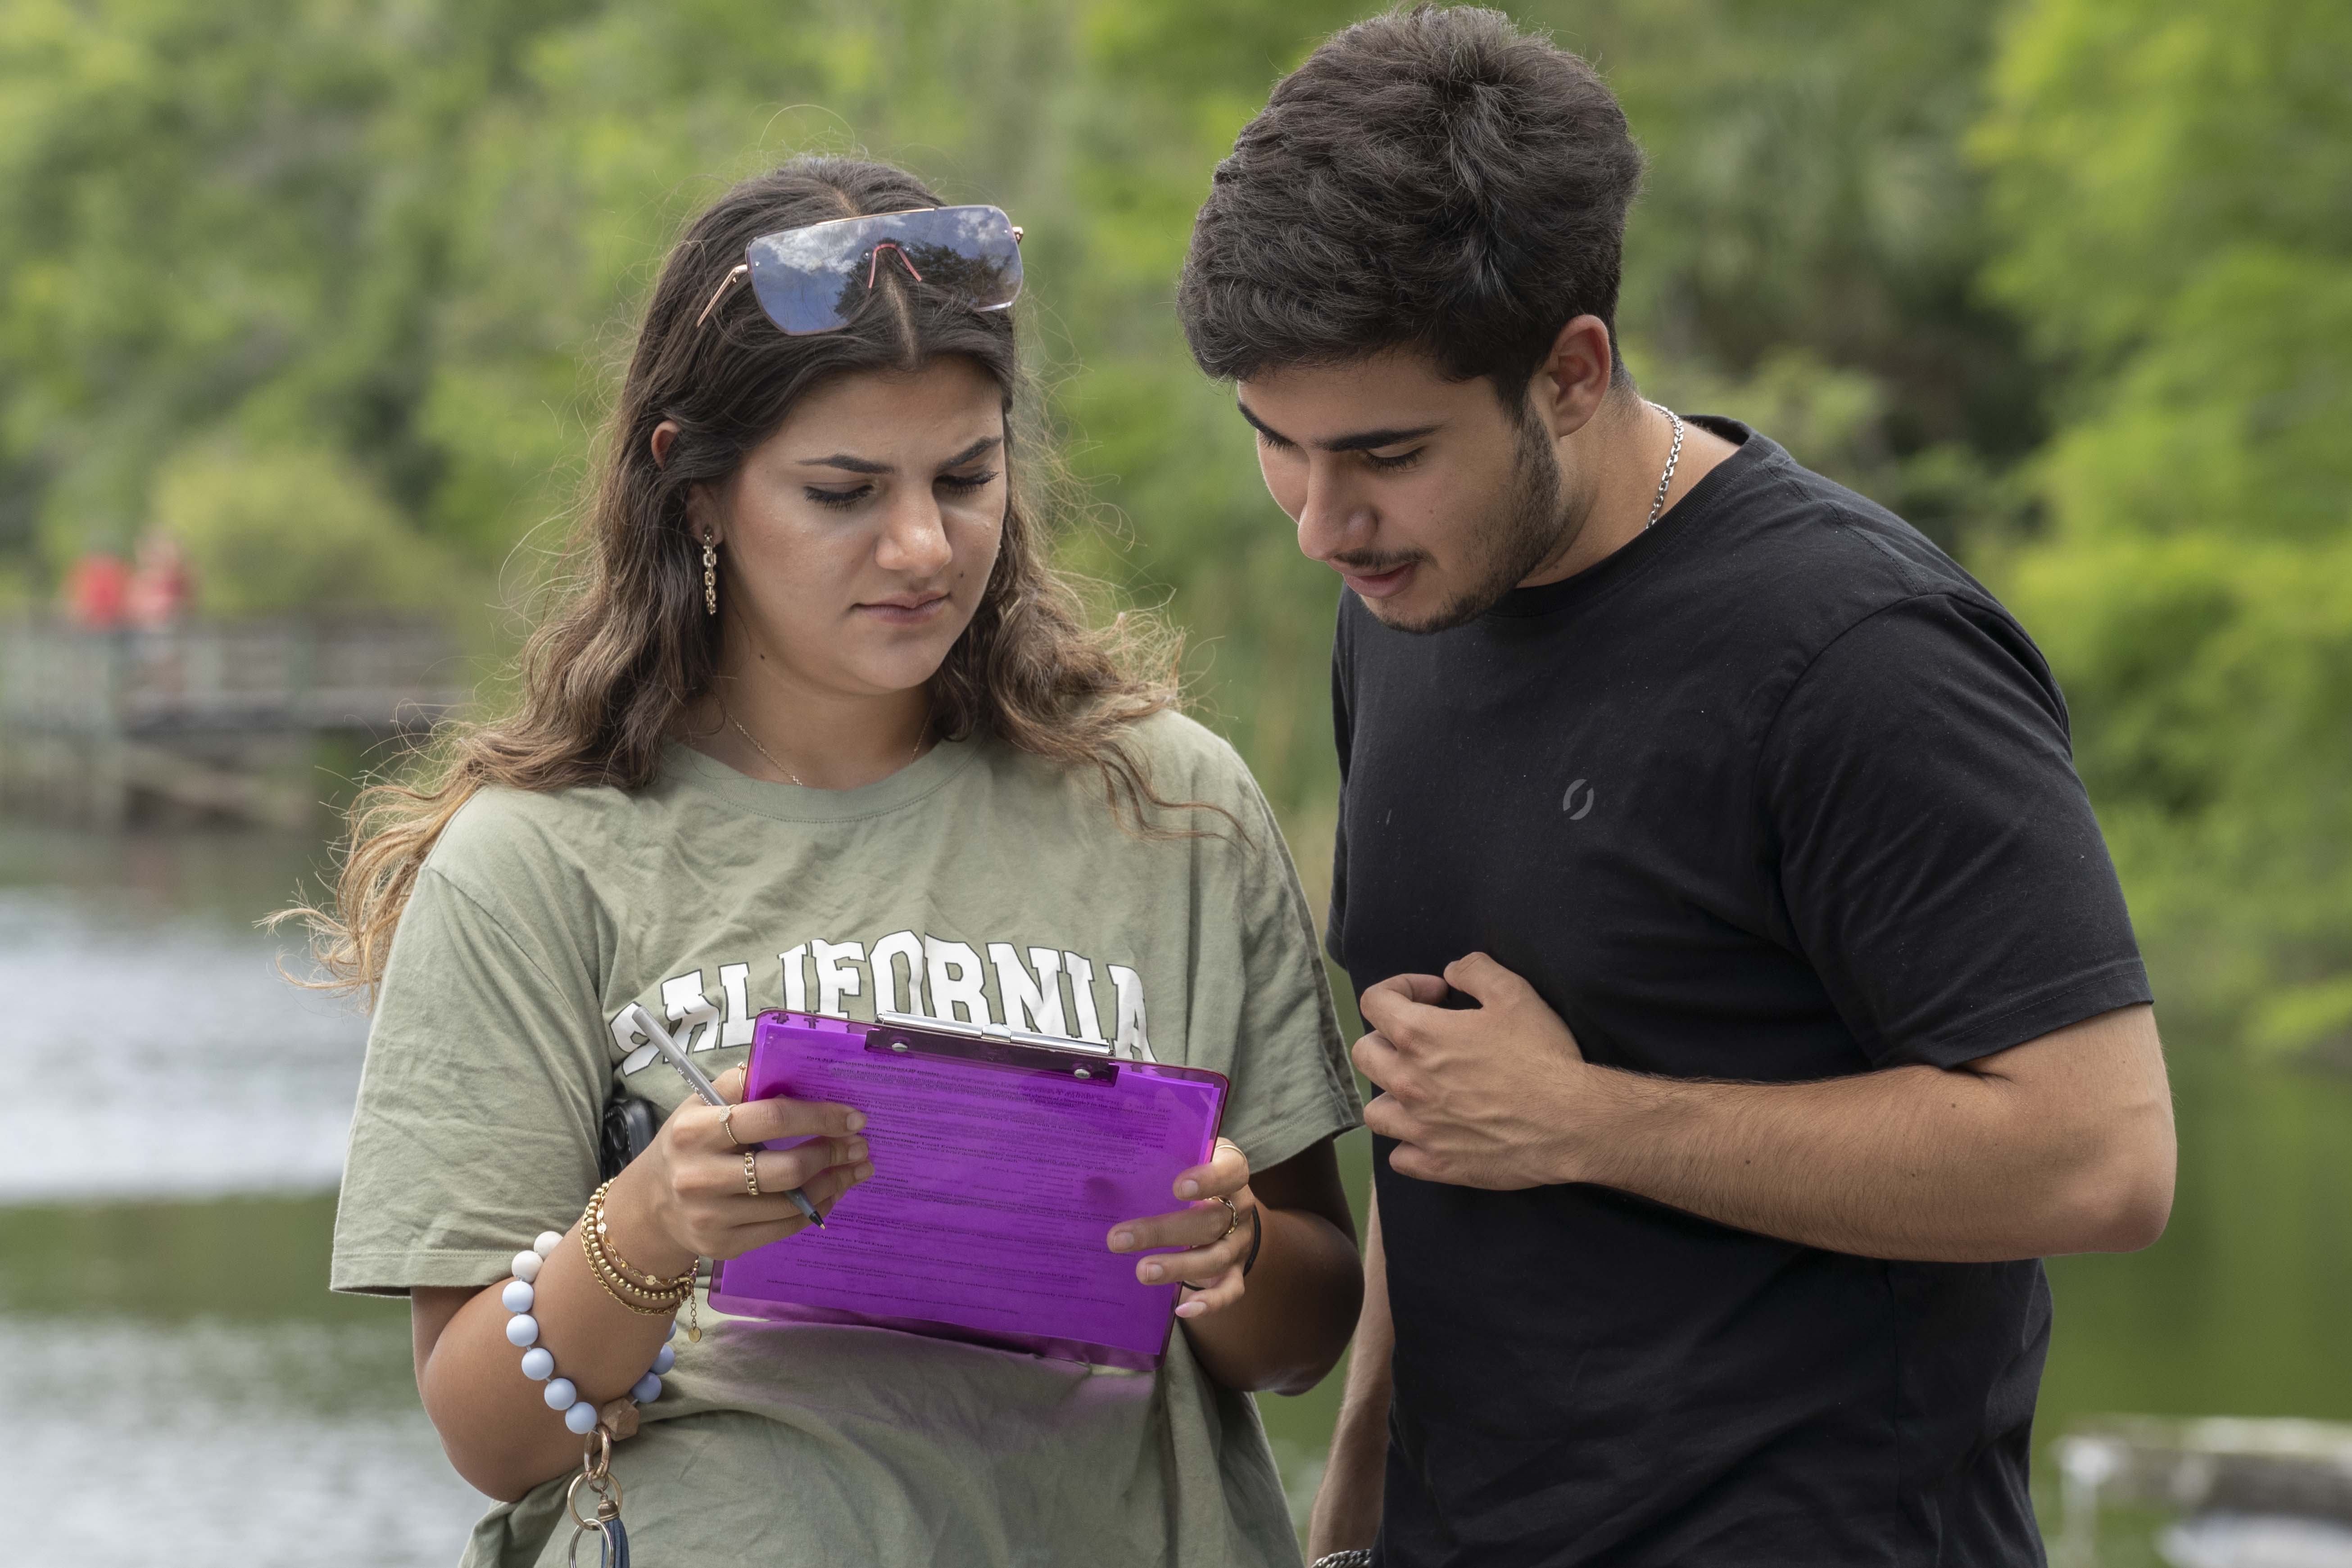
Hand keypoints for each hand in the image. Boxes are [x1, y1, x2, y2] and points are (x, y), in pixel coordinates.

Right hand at [603, 1065, 873, 1273]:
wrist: (650, 1206)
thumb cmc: (688, 1144)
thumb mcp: (700, 1105)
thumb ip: (740, 1085)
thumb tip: (791, 1067)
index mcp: (694, 1130)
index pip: (770, 1118)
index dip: (818, 1116)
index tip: (852, 1117)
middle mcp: (699, 1176)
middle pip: (786, 1168)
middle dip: (832, 1154)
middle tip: (859, 1145)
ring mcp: (711, 1216)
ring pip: (791, 1202)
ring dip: (834, 1183)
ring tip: (855, 1168)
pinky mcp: (724, 1245)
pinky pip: (784, 1228)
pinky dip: (816, 1209)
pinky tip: (832, 1193)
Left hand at [1106, 1138, 1260, 1319]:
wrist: (1232, 1208)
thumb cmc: (1197, 1170)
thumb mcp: (1189, 1146)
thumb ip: (1165, 1128)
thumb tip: (1126, 1101)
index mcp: (1231, 1171)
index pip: (1230, 1172)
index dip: (1208, 1179)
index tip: (1176, 1186)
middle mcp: (1239, 1208)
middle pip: (1209, 1221)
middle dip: (1163, 1231)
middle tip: (1118, 1239)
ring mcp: (1239, 1243)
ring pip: (1214, 1257)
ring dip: (1177, 1266)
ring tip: (1141, 1272)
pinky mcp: (1234, 1272)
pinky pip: (1229, 1291)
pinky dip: (1209, 1303)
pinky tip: (1181, 1310)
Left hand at [1355, 952, 1602, 1188]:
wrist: (1571, 1122)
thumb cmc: (1542, 1055)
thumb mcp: (1514, 993)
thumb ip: (1474, 970)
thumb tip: (1450, 972)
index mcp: (1419, 1036)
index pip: (1374, 1001)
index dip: (1400, 988)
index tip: (1436, 996)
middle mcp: (1408, 1082)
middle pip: (1365, 1054)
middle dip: (1389, 1038)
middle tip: (1426, 1040)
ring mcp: (1419, 1128)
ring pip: (1375, 1111)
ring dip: (1393, 1095)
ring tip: (1423, 1090)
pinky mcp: (1436, 1164)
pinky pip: (1399, 1157)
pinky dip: (1410, 1144)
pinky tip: (1434, 1133)